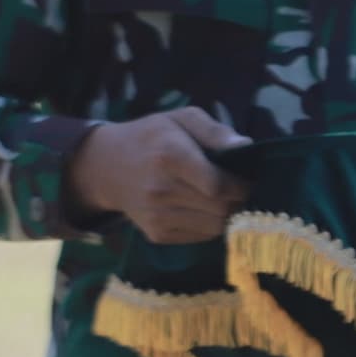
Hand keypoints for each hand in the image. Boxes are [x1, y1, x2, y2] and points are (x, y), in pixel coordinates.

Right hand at [68, 108, 248, 244]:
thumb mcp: (181, 119)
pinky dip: (211, 225)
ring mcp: (157, 216)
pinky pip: (200, 237)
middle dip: (239, 201)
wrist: (107, 167)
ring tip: (225, 198)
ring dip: (228, 215)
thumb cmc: (152, 137)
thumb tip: (245, 145)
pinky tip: (205, 209)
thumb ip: (215, 130)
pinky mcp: (156, 234)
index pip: (217, 185)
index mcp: (170, 157)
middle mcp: (161, 191)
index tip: (248, 178)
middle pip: (220, 208)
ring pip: (214, 226)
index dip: (241, 185)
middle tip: (241, 190)